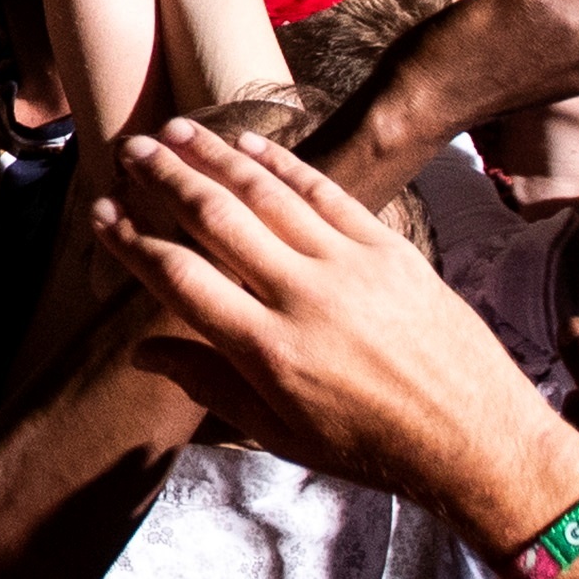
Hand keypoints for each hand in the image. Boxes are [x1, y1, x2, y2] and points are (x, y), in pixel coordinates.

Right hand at [92, 118, 578, 538]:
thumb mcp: (281, 435)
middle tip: (130, 149)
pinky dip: (282, 164)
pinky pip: (325, 193)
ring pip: (266, 194)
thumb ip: (210, 385)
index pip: (179, 280)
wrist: (477, 440)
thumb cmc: (371, 448)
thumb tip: (144, 352)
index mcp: (267, 353)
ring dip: (214, 157)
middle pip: (216, 219)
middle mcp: (303, 300)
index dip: (131, 242)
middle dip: (165, 179)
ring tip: (174, 130)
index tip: (102, 214)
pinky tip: (248, 144)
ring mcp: (349, 268)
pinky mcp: (389, 249)